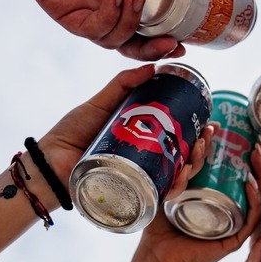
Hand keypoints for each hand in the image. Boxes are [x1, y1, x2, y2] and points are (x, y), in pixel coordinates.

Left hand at [37, 64, 212, 200]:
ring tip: (196, 152)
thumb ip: (123, 84)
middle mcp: (146, 163)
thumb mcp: (101, 104)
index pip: (179, 141)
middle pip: (184, 159)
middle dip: (202, 150)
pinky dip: (172, 188)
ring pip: (177, 177)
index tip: (211, 123)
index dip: (199, 135)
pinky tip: (180, 178)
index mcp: (144, 143)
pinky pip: (158, 195)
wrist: (49, 158)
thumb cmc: (71, 132)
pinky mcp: (131, 195)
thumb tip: (152, 66)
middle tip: (207, 135)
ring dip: (193, 167)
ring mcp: (140, 180)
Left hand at [137, 139, 260, 261]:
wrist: (156, 256)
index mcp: (219, 194)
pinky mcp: (234, 239)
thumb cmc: (160, 225)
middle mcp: (231, 207)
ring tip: (257, 154)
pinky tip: (251, 184)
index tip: (242, 130)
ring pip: (258, 195)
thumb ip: (180, 169)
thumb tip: (193, 143)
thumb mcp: (170, 189)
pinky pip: (251, 218)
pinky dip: (255, 200)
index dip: (242, 148)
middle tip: (258, 140)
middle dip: (260, 158)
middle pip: (254, 178)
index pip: (237, 168)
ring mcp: (235, 222)